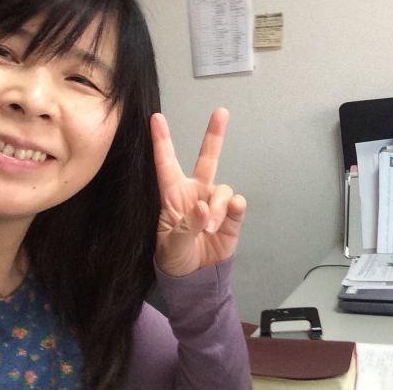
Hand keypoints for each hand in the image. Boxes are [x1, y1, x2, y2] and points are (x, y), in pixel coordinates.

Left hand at [151, 108, 245, 276]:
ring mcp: (214, 204)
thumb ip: (187, 226)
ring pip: (221, 188)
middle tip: (221, 112)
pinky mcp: (231, 217)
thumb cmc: (175, 259)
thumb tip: (204, 207)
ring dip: (216, 208)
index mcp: (173, 196)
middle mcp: (195, 194)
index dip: (161, 141)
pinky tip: (230, 215)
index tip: (155, 118)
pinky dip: (233, 208)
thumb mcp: (171, 245)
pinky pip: (236, 203)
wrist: (196, 280)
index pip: (166, 164)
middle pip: (207, 159)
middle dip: (214, 135)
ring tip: (209, 230)